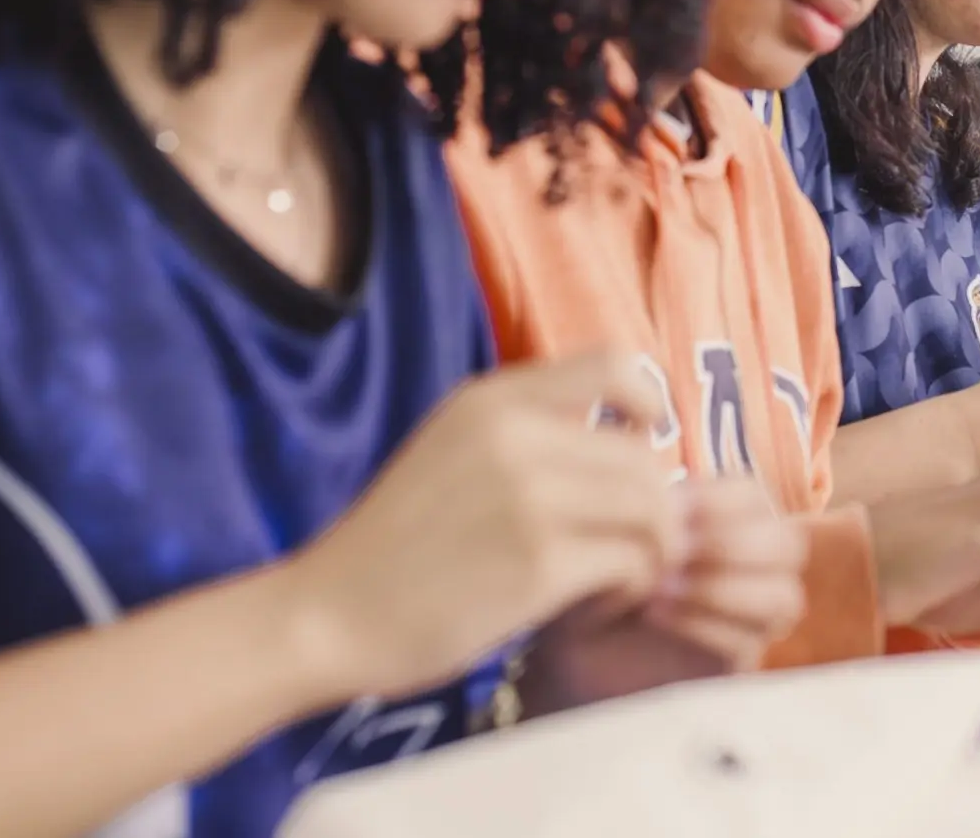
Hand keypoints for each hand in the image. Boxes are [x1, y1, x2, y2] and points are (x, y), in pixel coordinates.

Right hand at [279, 354, 681, 701]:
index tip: (646, 445)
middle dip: (652, 510)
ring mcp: (530, 497)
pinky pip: (630, 565)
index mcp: (492, 400)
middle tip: (624, 551)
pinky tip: (588, 611)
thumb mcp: (451, 449)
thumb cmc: (393, 545)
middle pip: (643, 458)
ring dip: (646, 555)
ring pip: (650, 511)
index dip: (648, 405)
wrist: (327, 615)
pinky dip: (625, 592)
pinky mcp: (539, 563)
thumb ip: (525, 431)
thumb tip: (625, 439)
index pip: (614, 364)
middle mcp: (516, 435)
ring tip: (609, 584)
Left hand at [525, 479, 807, 707]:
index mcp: (734, 524)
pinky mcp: (735, 667)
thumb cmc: (600, 577)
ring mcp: (752, 622)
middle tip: (676, 549)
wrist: (573, 646)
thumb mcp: (620, 533)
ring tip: (664, 585)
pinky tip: (657, 613)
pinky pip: (746, 643)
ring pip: (782, 598)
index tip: (671, 506)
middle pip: (788, 546)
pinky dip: (703, 624)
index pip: (758, 498)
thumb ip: (652, 511)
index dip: (721, 499)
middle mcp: (756, 571)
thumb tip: (671, 504)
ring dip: (722, 586)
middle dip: (732, 543)